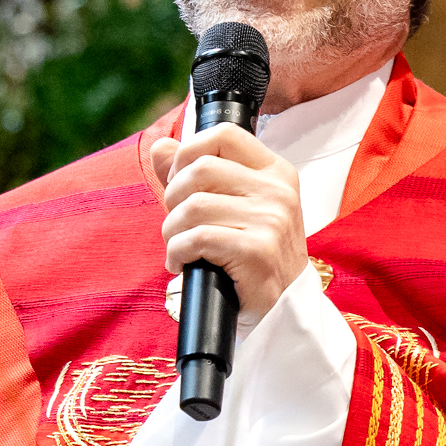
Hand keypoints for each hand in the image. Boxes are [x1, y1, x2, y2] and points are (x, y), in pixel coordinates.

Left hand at [147, 124, 306, 321]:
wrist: (284, 310)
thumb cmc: (254, 257)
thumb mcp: (232, 208)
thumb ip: (195, 175)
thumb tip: (160, 147)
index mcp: (275, 172)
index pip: (223, 135)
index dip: (188, 152)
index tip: (179, 182)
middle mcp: (278, 191)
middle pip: (200, 168)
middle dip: (173, 197)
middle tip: (176, 223)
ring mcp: (271, 220)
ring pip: (193, 206)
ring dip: (172, 231)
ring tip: (179, 247)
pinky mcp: (257, 251)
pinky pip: (196, 238)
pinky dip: (178, 252)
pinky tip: (182, 264)